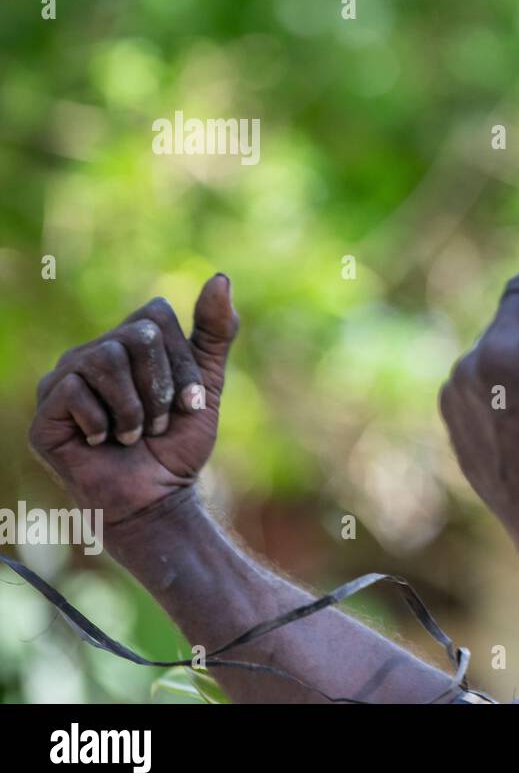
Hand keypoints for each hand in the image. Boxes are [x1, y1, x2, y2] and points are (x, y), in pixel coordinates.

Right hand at [28, 273, 239, 525]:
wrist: (156, 496)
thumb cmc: (177, 442)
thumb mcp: (206, 384)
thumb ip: (215, 331)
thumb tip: (220, 276)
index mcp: (129, 342)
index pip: (155, 316)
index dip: (182, 362)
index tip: (190, 403)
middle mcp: (93, 352)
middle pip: (136, 336)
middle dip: (162, 387)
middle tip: (159, 423)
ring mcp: (63, 379)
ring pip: (105, 359)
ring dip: (135, 408)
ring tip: (134, 434)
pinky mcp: (45, 409)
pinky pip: (75, 392)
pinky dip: (104, 424)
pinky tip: (103, 442)